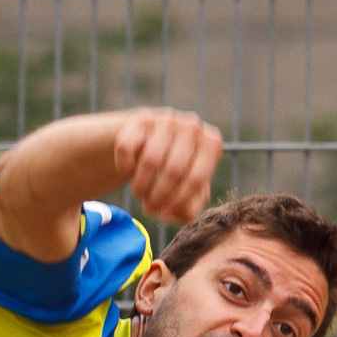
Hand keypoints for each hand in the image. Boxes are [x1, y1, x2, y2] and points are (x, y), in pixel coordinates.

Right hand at [111, 107, 223, 221]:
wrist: (149, 139)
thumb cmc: (174, 167)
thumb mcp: (189, 186)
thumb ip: (190, 205)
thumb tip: (173, 215)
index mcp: (211, 143)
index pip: (196, 180)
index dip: (178, 203)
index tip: (164, 217)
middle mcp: (192, 126)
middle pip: (174, 171)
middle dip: (158, 197)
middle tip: (149, 209)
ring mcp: (166, 119)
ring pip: (150, 160)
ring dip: (141, 185)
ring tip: (139, 194)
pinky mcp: (141, 119)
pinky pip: (128, 149)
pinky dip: (125, 167)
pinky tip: (128, 172)